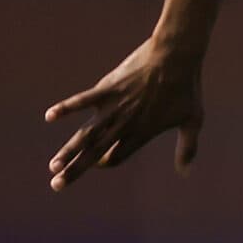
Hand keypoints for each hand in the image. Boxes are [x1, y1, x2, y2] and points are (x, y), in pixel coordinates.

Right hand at [43, 37, 205, 189]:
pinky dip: (66, 107)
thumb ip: (188, 147)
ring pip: (86, 134)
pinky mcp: (108, 88)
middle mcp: (125, 124)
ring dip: (68, 150)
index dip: (103, 163)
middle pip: (95, 153)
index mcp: (142, 133)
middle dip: (75, 170)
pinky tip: (50, 116)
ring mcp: (114, 106)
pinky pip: (83, 100)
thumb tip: (186, 172)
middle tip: (57, 185)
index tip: (96, 164)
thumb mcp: (193, 119)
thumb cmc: (187, 88)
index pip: (115, 157)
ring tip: (53, 166)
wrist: (177, 57)